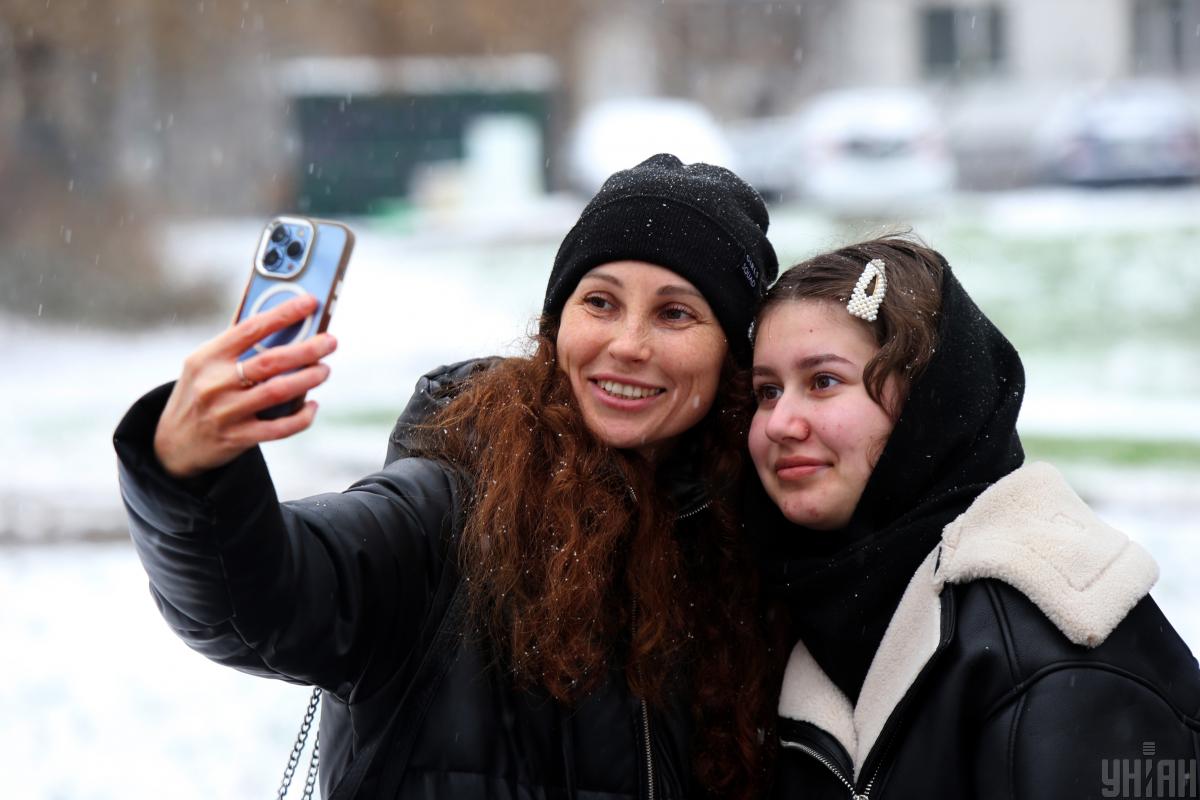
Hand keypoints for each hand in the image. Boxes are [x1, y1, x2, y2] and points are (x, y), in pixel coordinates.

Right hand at [153, 295, 337, 478]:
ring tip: (324, 369)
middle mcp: (214, 383)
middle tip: (330, 341)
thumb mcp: (204, 364)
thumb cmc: (200, 393)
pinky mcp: (237, 438)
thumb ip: (236, 343)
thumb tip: (276, 313)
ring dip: (309, 379)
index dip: (283, 313)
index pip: (250, 328)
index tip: (310, 302)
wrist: (173, 443)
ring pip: (278, 392)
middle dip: (307, 349)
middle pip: (270, 361)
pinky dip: (302, 417)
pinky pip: (279, 428)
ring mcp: (225, 413)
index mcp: (207, 357)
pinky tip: (312, 405)